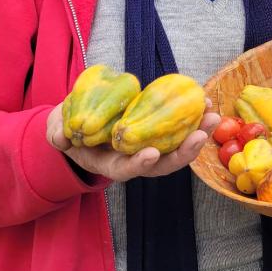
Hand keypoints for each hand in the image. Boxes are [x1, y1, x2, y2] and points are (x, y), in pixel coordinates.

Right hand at [46, 99, 219, 183]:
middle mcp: (134, 160)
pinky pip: (177, 126)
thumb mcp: (58, 133)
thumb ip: (58, 134)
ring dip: (197, 131)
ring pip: (176, 146)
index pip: (127, 169)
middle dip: (184, 151)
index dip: (138, 164)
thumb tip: (60, 137)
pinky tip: (204, 100)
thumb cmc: (68, 131)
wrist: (78, 125)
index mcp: (111, 164)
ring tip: (213, 113)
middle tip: (203, 134)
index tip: (150, 154)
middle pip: (163, 163)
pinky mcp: (155, 130)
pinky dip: (192, 116)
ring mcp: (147, 146)